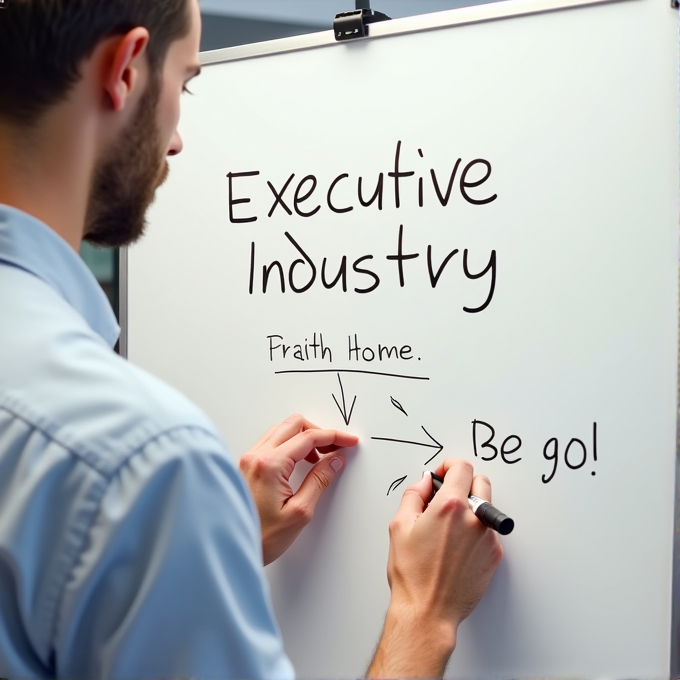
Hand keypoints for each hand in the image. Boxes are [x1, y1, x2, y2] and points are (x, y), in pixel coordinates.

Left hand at [239, 414, 358, 564]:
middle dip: (319, 432)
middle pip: (293, 424)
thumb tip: (334, 461)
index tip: (349, 441)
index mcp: (270, 465)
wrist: (231, 550)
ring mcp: (248, 460)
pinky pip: (271, 442)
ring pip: (281, 430)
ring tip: (320, 456)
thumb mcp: (299, 512)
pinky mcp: (246, 466)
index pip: (308, 437)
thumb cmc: (261, 538)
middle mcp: (256, 457)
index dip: (334, 436)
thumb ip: (319, 481)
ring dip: (304, 437)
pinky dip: (290, 444)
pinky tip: (301, 460)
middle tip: (336, 446)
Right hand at [367, 459, 502, 678]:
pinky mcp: (495, 555)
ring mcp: (488, 537)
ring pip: (485, 507)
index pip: (462, 467)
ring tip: (448, 528)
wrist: (428, 611)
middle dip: (464, 482)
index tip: (443, 472)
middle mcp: (474, 519)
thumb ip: (414, 495)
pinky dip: (475, 530)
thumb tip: (426, 483)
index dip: (450, 465)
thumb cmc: (412, 574)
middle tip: (447, 496)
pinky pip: (488, 530)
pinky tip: (456, 546)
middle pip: (480, 481)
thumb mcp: (399, 526)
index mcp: (450, 507)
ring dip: (470, 508)